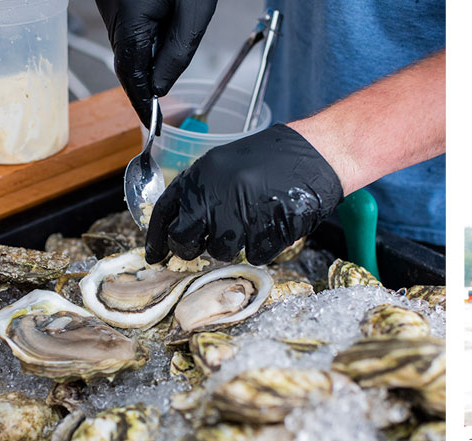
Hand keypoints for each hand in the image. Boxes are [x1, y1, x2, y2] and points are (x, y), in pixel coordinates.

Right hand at [96, 0, 217, 127]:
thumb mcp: (194, 12)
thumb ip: (178, 52)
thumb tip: (159, 88)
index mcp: (129, 15)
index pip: (131, 73)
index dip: (141, 103)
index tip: (153, 125)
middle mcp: (111, 10)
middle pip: (124, 61)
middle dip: (142, 88)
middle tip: (157, 115)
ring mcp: (109, 5)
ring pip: (124, 47)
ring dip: (145, 64)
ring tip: (167, 70)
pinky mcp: (114, 0)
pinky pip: (126, 31)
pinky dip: (142, 46)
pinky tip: (162, 40)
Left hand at [146, 124, 343, 264]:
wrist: (315, 154)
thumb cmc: (272, 160)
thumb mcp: (226, 165)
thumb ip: (202, 193)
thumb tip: (181, 227)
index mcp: (203, 175)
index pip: (166, 211)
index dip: (157, 237)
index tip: (155, 254)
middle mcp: (218, 194)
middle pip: (186, 239)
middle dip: (192, 248)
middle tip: (206, 244)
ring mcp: (244, 213)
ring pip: (222, 252)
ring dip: (234, 246)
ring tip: (251, 224)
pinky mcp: (268, 230)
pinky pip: (255, 255)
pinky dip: (262, 248)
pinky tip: (271, 227)